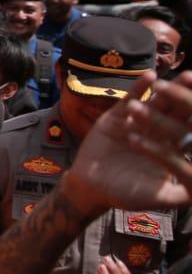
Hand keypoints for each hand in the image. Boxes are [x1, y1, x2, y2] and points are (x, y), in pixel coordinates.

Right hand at [62, 73, 191, 215]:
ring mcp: (137, 121)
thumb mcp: (159, 198)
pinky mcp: (117, 115)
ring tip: (185, 76)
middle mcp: (157, 131)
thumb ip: (182, 195)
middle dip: (190, 98)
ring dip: (171, 89)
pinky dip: (139, 88)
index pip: (190, 129)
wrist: (91, 187)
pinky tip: (150, 76)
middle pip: (178, 111)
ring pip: (158, 102)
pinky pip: (130, 99)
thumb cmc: (126, 193)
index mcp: (171, 148)